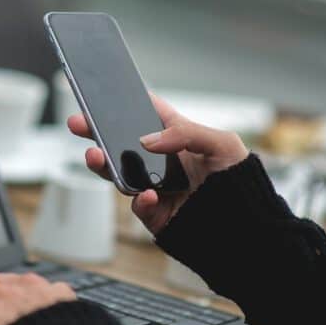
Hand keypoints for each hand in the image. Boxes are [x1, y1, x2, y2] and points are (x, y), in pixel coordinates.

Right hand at [67, 93, 248, 234]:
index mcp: (178, 137)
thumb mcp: (223, 144)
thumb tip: (148, 140)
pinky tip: (150, 195)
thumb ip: (186, 133)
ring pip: (119, 172)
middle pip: (121, 141)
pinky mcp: (154, 213)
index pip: (148, 113)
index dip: (126, 102)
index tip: (104, 93)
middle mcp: (161, 160)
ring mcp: (154, 186)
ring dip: (103, 163)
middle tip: (79, 123)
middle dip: (97, 131)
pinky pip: (138, 205)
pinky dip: (141, 200)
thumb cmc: (240, 183)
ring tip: (94, 155)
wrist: (246, 232)